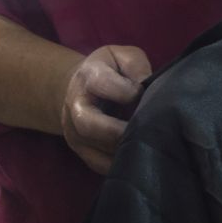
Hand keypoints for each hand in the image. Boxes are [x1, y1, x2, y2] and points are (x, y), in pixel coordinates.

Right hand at [60, 44, 150, 174]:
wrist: (79, 89)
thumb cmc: (110, 71)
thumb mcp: (122, 56)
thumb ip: (136, 66)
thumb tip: (146, 86)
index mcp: (88, 77)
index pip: (101, 84)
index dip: (126, 91)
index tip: (144, 94)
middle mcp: (76, 107)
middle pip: (88, 124)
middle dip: (118, 131)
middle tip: (145, 131)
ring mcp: (75, 133)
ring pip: (94, 151)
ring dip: (122, 151)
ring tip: (146, 146)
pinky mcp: (82, 152)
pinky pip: (100, 165)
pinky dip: (120, 165)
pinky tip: (138, 159)